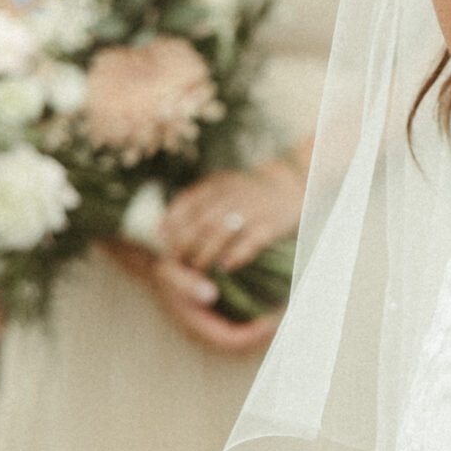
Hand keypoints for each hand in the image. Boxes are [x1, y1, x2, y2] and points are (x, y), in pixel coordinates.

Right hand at [106, 238, 282, 357]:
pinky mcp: (218, 314)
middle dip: (265, 335)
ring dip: (264, 328)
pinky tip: (272, 301)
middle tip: (287, 316)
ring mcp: (212, 323)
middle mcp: (206, 329)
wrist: (155, 264)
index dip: (255, 336)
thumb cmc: (164, 268)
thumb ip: (186, 284)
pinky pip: (242, 323)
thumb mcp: (169, 272)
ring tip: (284, 311)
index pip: (232, 342)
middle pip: (242, 345)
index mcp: (196, 325)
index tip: (273, 320)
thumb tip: (209, 294)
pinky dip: (258, 317)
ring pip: (244, 336)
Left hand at [155, 162, 303, 277]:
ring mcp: (254, 209)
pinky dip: (237, 255)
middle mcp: (235, 193)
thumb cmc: (248, 193)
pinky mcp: (271, 224)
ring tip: (197, 266)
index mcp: (219, 183)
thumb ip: (193, 204)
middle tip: (176, 259)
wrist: (291, 184)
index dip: (173, 220)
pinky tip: (225, 266)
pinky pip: (251, 242)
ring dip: (206, 251)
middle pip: (203, 219)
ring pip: (223, 232)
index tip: (163, 238)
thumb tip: (159, 228)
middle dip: (185, 241)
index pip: (189, 201)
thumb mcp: (221, 188)